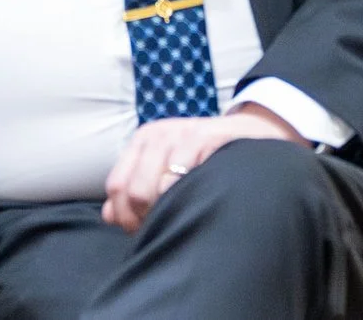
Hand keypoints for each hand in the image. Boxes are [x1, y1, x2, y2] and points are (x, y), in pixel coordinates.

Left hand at [101, 106, 298, 232]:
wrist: (253, 134)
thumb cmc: (205, 158)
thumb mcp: (167, 167)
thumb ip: (136, 188)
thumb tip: (109, 214)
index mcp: (143, 141)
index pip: (116, 187)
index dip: (126, 217)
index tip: (145, 228)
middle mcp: (159, 135)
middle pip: (132, 192)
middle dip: (147, 218)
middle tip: (168, 222)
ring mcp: (182, 135)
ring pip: (153, 189)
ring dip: (167, 210)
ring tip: (184, 212)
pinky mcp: (206, 138)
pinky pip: (183, 178)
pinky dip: (188, 197)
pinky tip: (200, 198)